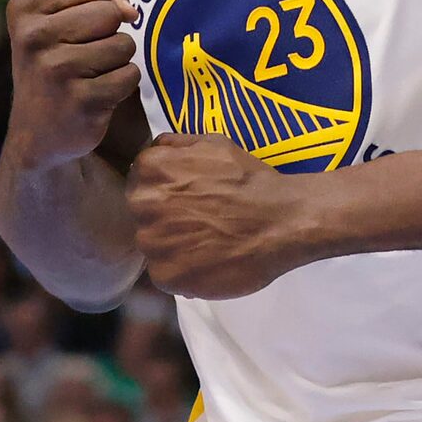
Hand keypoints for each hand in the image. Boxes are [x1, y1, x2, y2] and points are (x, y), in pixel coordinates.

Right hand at [6, 0, 139, 170]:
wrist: (36, 133)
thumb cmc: (56, 64)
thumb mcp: (64, 17)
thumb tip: (130, 9)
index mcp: (24, 8)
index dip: (100, 9)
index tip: (73, 33)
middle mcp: (34, 37)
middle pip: (111, 14)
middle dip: (110, 35)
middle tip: (82, 58)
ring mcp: (56, 70)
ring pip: (124, 44)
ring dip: (117, 62)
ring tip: (88, 78)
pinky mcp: (81, 100)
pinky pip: (130, 75)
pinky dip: (122, 85)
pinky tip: (96, 96)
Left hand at [126, 133, 317, 298]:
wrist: (281, 221)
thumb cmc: (249, 181)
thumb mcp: (213, 144)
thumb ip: (177, 144)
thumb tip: (157, 149)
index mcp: (149, 169)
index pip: (140, 181)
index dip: (164, 191)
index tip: (185, 198)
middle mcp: (142, 205)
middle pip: (142, 213)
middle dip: (164, 216)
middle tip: (197, 221)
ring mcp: (152, 243)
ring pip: (152, 245)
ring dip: (172, 245)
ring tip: (205, 243)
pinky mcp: (166, 276)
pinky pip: (164, 273)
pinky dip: (183, 270)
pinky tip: (206, 262)